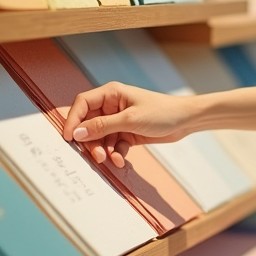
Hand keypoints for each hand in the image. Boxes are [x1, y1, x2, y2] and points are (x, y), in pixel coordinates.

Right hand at [61, 82, 198, 167]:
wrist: (186, 121)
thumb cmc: (162, 112)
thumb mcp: (130, 120)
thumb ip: (102, 127)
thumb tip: (76, 133)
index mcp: (111, 94)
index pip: (82, 104)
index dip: (72, 120)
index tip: (69, 138)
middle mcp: (112, 106)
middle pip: (88, 124)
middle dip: (91, 142)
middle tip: (96, 156)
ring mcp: (119, 120)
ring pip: (100, 138)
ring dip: (103, 150)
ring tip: (110, 159)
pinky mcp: (126, 133)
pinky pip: (112, 145)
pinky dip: (115, 153)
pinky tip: (121, 161)